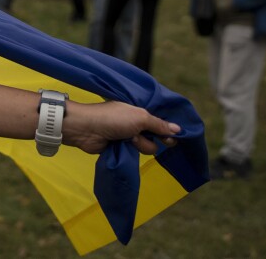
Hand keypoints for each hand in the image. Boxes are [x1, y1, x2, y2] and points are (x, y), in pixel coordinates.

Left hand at [63, 100, 179, 154]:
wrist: (86, 129)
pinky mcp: (121, 148)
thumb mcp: (139, 117)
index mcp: (140, 112)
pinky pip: (136, 154)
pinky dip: (132, 151)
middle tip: (142, 135)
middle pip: (156, 136)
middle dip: (152, 138)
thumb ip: (159, 124)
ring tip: (128, 139)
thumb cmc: (112, 118)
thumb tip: (178, 129)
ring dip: (140, 144)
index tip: (173, 137)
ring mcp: (128, 136)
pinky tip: (124, 147)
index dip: (168, 130)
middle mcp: (136, 123)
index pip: (160, 122)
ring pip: (148, 147)